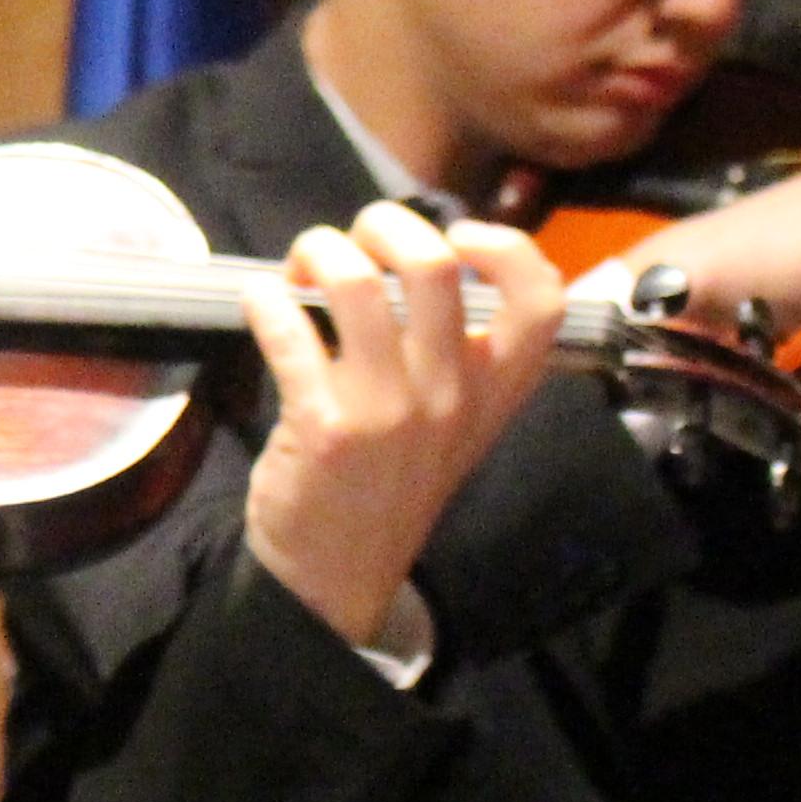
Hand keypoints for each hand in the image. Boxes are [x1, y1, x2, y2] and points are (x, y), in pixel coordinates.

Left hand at [238, 208, 565, 646]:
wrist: (337, 576)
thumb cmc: (389, 482)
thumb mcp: (452, 426)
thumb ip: (455, 354)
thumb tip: (412, 255)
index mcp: (492, 391)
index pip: (540, 301)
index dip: (508, 247)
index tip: (460, 235)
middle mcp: (450, 396)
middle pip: (433, 265)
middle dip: (381, 224)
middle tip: (353, 242)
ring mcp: (387, 412)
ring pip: (355, 284)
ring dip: (316, 252)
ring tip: (302, 268)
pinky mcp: (322, 427)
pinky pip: (290, 331)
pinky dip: (265, 301)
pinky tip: (260, 304)